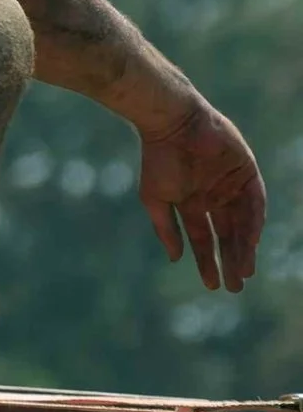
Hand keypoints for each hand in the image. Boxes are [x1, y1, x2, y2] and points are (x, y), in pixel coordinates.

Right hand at [140, 99, 265, 292]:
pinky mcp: (247, 171)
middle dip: (231, 261)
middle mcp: (215, 198)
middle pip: (228, 236)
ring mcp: (232, 185)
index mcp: (193, 204)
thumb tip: (177, 259)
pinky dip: (254, 221)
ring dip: (245, 247)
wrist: (172, 125)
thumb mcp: (156, 200)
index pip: (204, 240)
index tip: (212, 285)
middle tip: (235, 287)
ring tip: (245, 270)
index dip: (207, 262)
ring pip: (244, 223)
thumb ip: (167, 229)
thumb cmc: (158, 160)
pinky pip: (255, 201)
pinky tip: (251, 241)